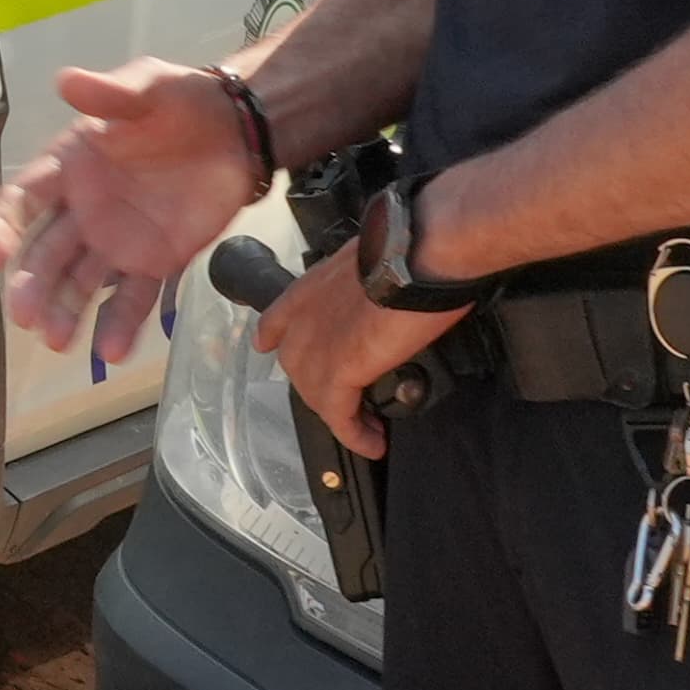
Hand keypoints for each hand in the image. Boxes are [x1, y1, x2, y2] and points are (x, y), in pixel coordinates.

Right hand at [0, 60, 265, 372]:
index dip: (2, 225)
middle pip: (47, 252)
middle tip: (25, 316)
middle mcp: (84, 210)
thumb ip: (110, 94)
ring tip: (58, 342)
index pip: (23, 198)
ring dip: (66, 312)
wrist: (240, 130)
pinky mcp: (156, 263)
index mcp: (71, 166)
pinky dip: (120, 324)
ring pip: (81, 282)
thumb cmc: (183, 102)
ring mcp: (118, 241)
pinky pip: (133, 297)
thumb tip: (66, 80)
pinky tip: (111, 351)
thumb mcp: (148, 87)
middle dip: (32, 284)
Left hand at [250, 240, 470, 462]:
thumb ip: (365, 279)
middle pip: (297, 367)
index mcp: (312, 286)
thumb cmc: (410, 246)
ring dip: (342, 417)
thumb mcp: (373, 256)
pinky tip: (372, 443)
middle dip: (323, 388)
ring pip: (315, 395)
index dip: (274, 338)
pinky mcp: (338, 370)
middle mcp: (304, 316)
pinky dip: (355, 434)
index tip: (271, 347)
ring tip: (369, 429)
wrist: (419, 250)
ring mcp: (315, 344)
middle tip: (355, 401)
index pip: (276, 320)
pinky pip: (338, 415)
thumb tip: (386, 288)